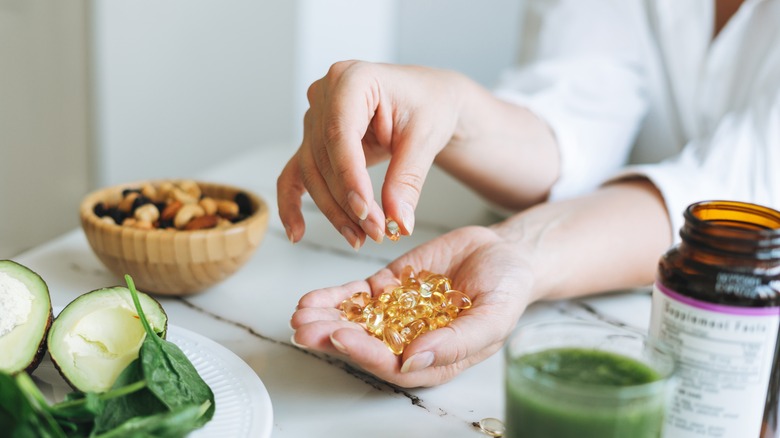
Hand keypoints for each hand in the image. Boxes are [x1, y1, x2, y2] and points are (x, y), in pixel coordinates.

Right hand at [277, 61, 467, 248]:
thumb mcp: (426, 138)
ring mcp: (315, 117)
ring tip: (360, 237)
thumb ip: (408, 179)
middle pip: (324, 158)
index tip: (366, 211)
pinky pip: (295, 173)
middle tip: (375, 232)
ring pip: (312, 173)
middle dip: (348, 201)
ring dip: (334, 210)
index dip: (349, 177)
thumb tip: (399, 221)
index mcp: (352, 78)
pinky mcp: (313, 141)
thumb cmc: (429, 105)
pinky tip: (298, 232)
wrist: (429, 100)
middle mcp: (325, 94)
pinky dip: (292, 203)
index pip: (340, 133)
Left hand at [290, 225, 533, 387]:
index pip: (393, 365)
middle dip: (332, 338)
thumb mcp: (493, 317)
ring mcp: (396, 313)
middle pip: (365, 345)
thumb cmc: (508, 290)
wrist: (505, 253)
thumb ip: (456, 342)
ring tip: (300, 315)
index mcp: (434, 358)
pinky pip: (357, 296)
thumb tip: (414, 362)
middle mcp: (410, 341)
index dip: (365, 354)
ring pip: (355, 321)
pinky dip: (334, 297)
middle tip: (305, 330)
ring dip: (325, 319)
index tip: (341, 338)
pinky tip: (311, 299)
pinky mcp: (389, 288)